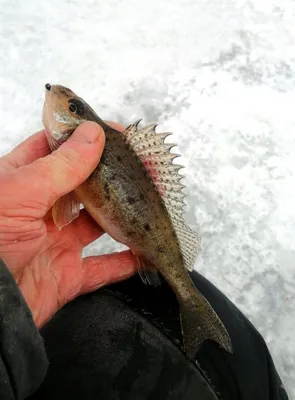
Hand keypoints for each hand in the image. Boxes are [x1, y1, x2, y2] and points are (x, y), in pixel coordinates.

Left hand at [0, 121, 136, 327]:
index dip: (85, 138)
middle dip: (113, 176)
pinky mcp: (66, 277)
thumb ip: (60, 167)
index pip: (55, 150)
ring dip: (123, 216)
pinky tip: (145, 252)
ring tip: (150, 202)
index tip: (116, 133)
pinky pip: (103, 268)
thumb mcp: (20, 193)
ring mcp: (54, 244)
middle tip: (143, 168)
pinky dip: (125, 262)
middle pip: (84, 187)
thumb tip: (94, 134)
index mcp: (22, 184)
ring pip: (98, 226)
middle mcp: (40, 211)